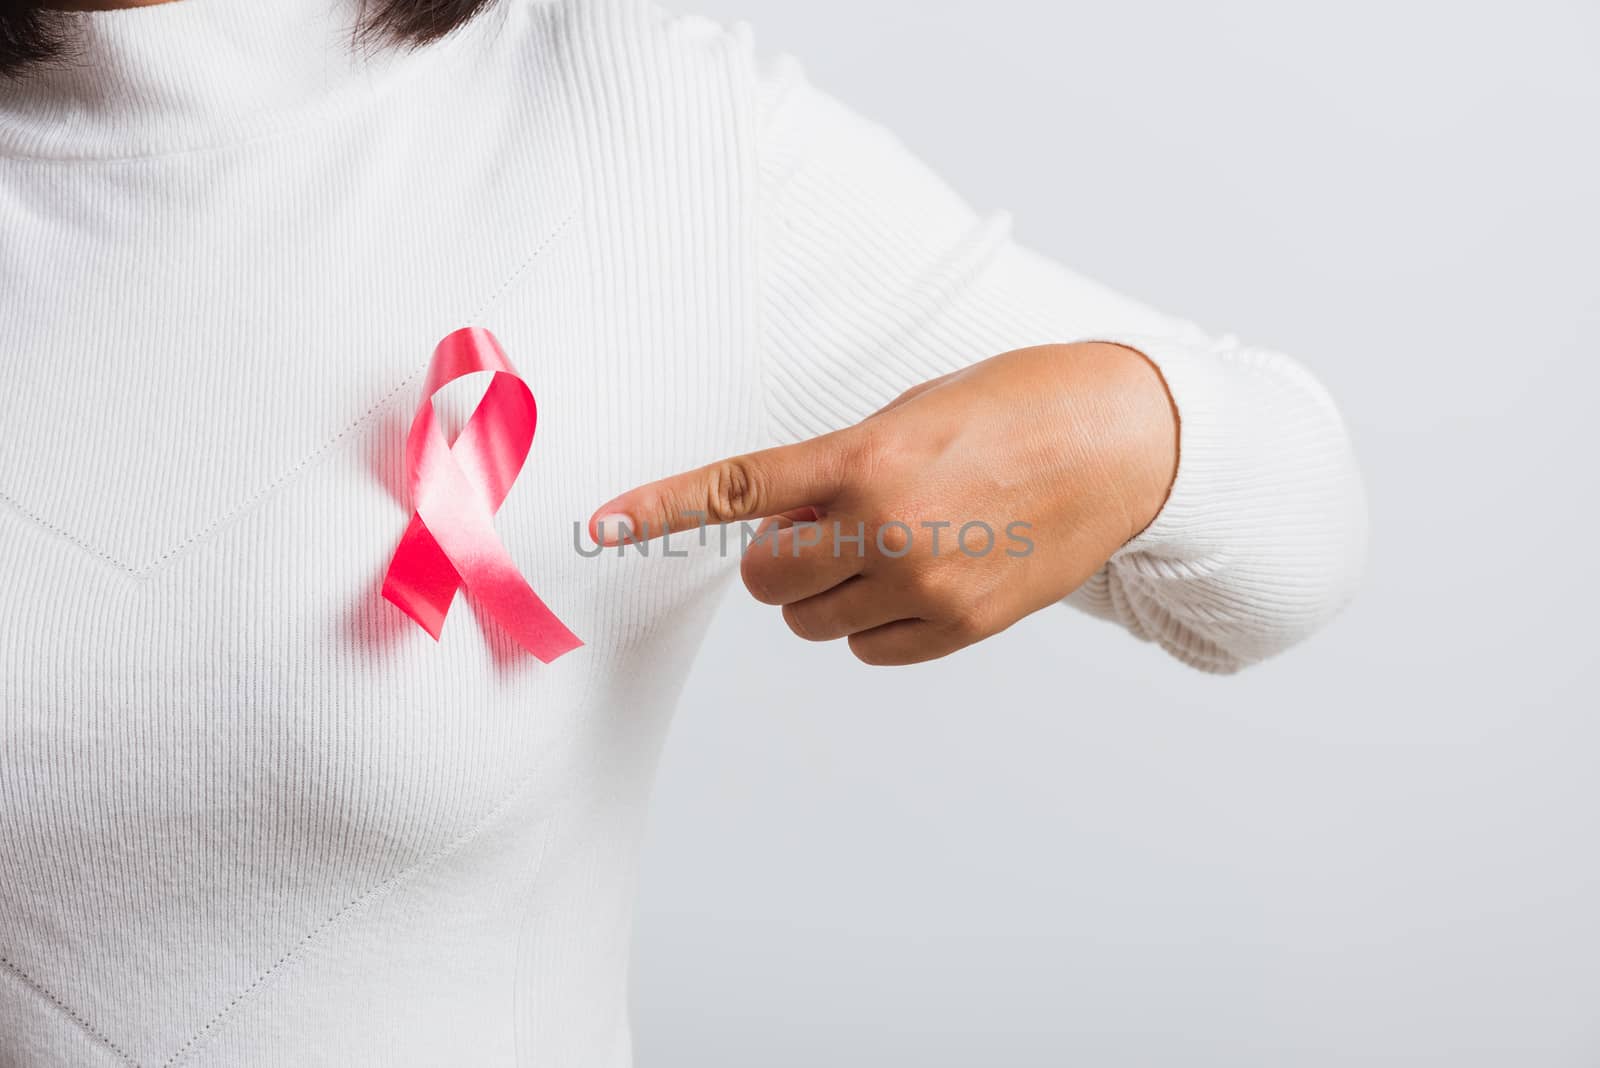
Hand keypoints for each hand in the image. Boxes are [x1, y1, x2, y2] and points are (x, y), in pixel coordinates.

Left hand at [588, 343, 1177, 664]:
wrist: (1122, 443)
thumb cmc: (1015, 407)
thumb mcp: (911, 412)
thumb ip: (836, 468)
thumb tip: (783, 523)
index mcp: (866, 457)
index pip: (736, 491)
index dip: (659, 510)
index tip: (602, 525)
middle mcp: (887, 529)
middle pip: (765, 582)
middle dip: (778, 560)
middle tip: (823, 527)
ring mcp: (926, 588)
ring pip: (812, 622)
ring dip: (825, 592)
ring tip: (888, 545)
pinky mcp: (961, 628)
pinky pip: (869, 650)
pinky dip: (873, 623)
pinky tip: (919, 579)